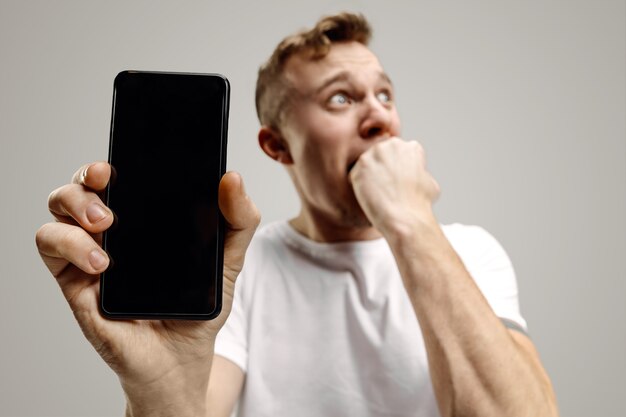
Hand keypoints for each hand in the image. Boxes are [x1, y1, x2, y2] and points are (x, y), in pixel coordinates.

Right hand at [35, 162, 259, 409]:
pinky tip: (101, 262)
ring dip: (76, 205)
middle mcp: (113, 232)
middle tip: (108, 186)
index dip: (114, 160)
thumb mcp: (229, 261)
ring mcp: (90, 254)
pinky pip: (51, 247)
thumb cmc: (198, 309)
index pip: (121, 177)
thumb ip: (238, 221)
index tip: (121, 159)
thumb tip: (232, 178)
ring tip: (105, 224)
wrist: (181, 360)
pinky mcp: (76, 282)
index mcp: (145, 220)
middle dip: (87, 176)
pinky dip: (69, 244)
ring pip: (58, 208)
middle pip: (82, 184)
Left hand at [349, 138, 439, 235]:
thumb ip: (420, 172)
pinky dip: (361, 186)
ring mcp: (372, 155)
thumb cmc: (419, 204)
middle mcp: (390, 145)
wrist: (403, 218)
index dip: (402, 171)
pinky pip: (356, 175)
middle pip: (383, 155)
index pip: (402, 153)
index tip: (402, 184)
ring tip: (381, 193)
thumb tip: (417, 172)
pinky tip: (371, 196)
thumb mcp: (430, 183)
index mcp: (410, 146)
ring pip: (368, 164)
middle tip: (389, 188)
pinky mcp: (357, 169)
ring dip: (371, 176)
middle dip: (385, 168)